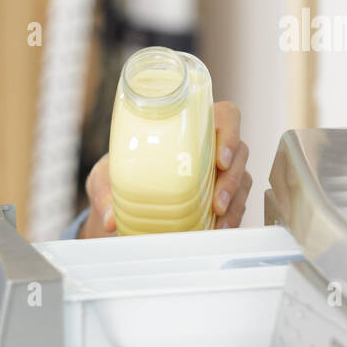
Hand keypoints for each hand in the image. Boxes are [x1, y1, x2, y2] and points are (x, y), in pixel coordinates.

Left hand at [79, 100, 252, 236]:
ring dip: (234, 203)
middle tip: (217, 202)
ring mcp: (221, 172)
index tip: (219, 158)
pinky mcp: (223, 197)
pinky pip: (238, 205)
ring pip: (242, 181)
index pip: (225, 116)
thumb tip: (109, 220)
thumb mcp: (105, 176)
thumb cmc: (118, 172)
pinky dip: (232, 219)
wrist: (120, 196)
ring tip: (219, 223)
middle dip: (231, 180)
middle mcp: (211, 146)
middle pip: (239, 153)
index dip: (230, 132)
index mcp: (189, 126)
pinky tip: (219, 231)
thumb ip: (104, 194)